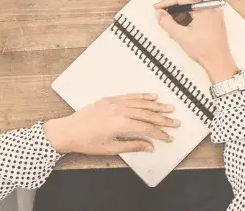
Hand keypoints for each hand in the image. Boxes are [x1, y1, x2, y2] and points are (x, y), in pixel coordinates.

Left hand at [42, 94, 179, 154]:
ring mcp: (115, 103)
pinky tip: (151, 96)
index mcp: (121, 123)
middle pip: (147, 114)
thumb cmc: (87, 141)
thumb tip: (149, 146)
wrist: (68, 131)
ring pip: (141, 103)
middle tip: (176, 122)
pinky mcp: (110, 99)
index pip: (147, 127)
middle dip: (163, 119)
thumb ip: (132, 146)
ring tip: (169, 108)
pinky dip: (142, 96)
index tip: (169, 137)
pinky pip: (130, 96)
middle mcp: (119, 110)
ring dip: (156, 105)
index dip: (160, 133)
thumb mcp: (111, 148)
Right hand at [154, 0, 237, 82]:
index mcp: (204, 9)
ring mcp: (214, 14)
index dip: (166, 3)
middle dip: (174, 12)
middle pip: (186, 3)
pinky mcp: (215, 20)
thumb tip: (159, 13)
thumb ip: (166, 22)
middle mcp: (211, 8)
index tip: (158, 7)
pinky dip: (189, 20)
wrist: (218, 62)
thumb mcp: (180, 36)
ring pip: (192, 9)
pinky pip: (198, 14)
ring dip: (181, 17)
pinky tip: (183, 30)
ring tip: (174, 29)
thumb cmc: (205, 51)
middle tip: (164, 19)